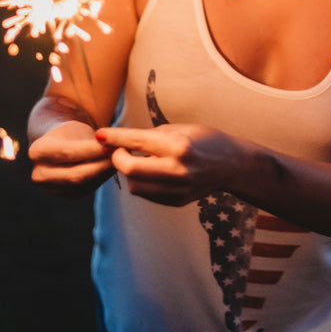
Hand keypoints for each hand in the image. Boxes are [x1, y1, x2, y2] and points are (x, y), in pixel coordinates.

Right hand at [28, 120, 114, 196]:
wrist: (58, 143)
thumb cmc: (71, 132)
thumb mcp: (79, 129)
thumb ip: (95, 141)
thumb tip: (117, 149)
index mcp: (38, 151)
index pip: (70, 153)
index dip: (94, 151)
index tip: (114, 145)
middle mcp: (39, 173)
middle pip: (76, 175)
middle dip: (102, 166)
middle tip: (123, 156)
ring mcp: (49, 188)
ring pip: (82, 186)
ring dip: (104, 174)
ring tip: (120, 161)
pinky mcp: (62, 196)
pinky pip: (85, 191)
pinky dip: (100, 180)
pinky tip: (111, 169)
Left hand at [95, 124, 238, 205]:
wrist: (231, 164)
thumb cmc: (204, 139)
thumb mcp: (179, 129)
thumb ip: (150, 137)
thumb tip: (119, 142)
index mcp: (178, 146)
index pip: (137, 141)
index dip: (115, 138)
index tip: (99, 134)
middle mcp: (178, 170)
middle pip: (131, 170)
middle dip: (117, 158)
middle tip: (118, 150)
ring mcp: (178, 189)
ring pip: (135, 186)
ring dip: (130, 173)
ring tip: (140, 161)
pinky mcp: (177, 202)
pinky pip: (147, 194)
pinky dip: (143, 183)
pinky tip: (153, 172)